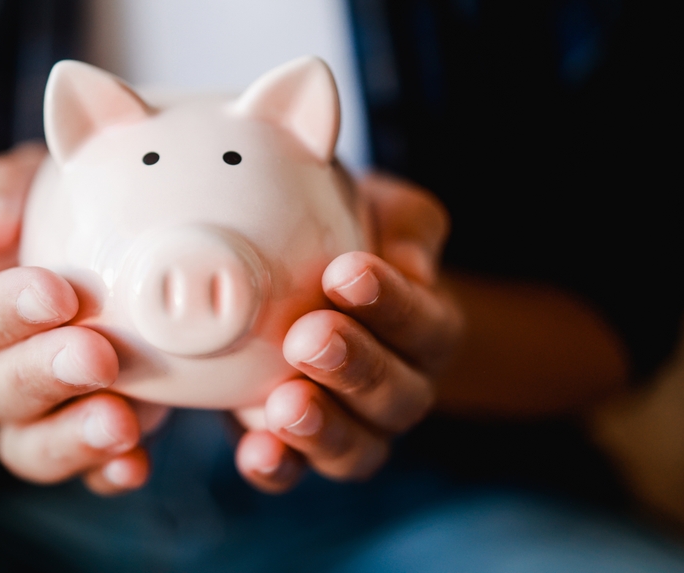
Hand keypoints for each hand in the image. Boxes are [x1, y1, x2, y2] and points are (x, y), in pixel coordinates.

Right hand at [0, 144, 150, 494]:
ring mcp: (40, 414)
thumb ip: (3, 189)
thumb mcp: (39, 180)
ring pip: (26, 447)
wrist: (128, 250)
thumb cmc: (71, 210)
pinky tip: (137, 465)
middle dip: (41, 375)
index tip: (58, 292)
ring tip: (121, 423)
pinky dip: (107, 473)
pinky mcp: (85, 441)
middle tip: (98, 355)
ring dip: (70, 438)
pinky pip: (86, 473)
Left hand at [235, 173, 462, 491]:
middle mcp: (399, 387)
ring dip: (321, 428)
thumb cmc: (352, 236)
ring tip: (285, 402)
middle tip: (309, 337)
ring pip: (355, 449)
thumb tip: (411, 262)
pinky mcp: (294, 444)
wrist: (306, 270)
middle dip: (354, 368)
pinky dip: (278, 467)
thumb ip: (408, 227)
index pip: (425, 326)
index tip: (345, 274)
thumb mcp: (385, 213)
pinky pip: (294, 471)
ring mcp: (349, 424)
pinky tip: (256, 451)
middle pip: (395, 397)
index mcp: (428, 329)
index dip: (391, 305)